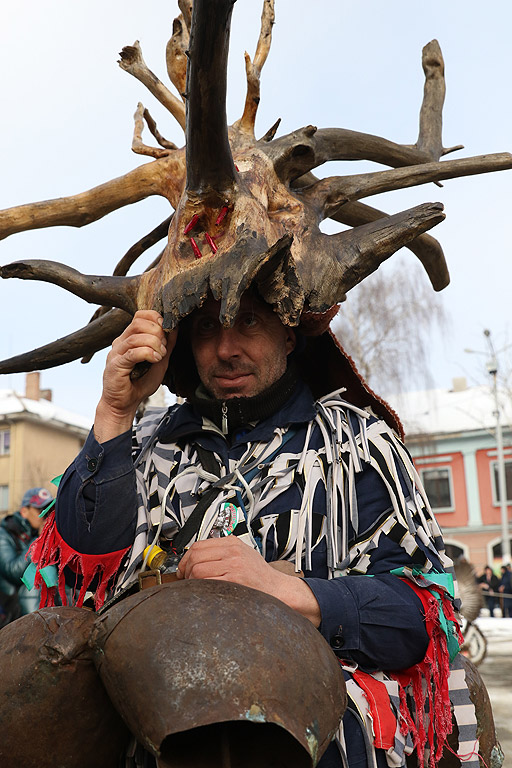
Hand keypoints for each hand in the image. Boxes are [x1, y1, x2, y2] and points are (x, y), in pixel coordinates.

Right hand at [94, 310, 176, 441]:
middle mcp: (120, 342)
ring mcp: (116, 353)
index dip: (155, 319)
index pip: (140, 315)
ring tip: (160, 356)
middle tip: (164, 348)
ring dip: (154, 344)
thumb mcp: (160, 361)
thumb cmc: (140, 383)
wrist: (124, 404)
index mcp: (129, 338)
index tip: (166, 331)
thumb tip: (176, 327)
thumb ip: (167, 345)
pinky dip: (147, 354)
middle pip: (138, 322)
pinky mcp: (115, 365)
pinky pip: (132, 353)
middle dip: (157, 332)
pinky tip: (154, 360)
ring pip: (136, 337)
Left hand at [176, 536, 320, 625]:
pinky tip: (203, 591)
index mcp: (232, 543)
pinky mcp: (234, 579)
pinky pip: (207, 581)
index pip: (198, 545)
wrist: (277, 588)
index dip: (186, 558)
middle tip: (187, 578)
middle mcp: (232, 551)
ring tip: (196, 586)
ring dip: (192, 580)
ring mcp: (233, 565)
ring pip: (198, 569)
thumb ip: (221, 553)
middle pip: (195, 556)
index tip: (184, 568)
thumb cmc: (259, 574)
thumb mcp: (241, 554)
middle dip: (186, 569)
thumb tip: (195, 559)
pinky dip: (200, 587)